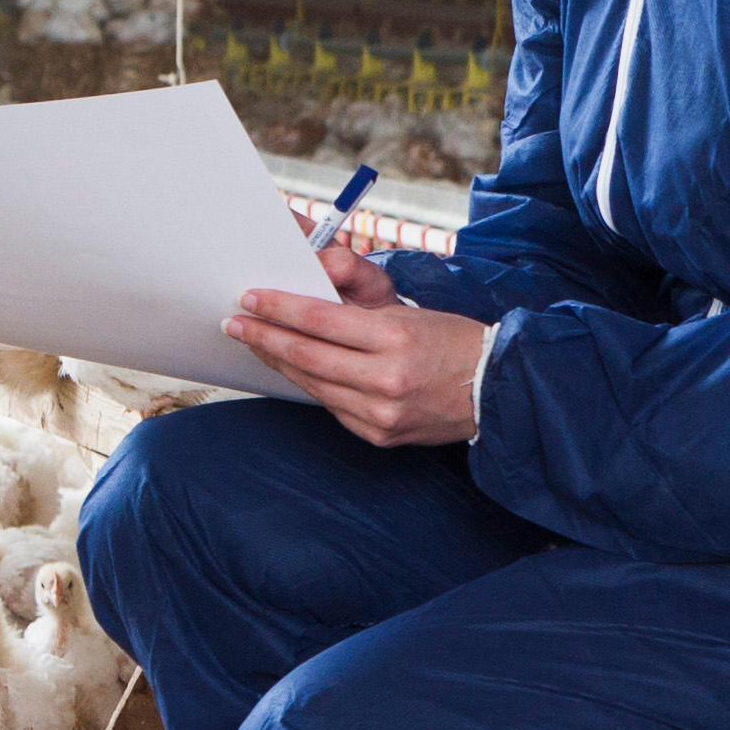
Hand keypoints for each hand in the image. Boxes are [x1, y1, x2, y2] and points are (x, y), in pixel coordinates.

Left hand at [231, 244, 488, 449]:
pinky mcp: (379, 435)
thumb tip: (307, 294)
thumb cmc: (451, 342)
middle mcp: (386, 379)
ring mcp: (381, 413)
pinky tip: (296, 371)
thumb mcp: (406, 312)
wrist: (494, 391)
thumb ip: (355, 306)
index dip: (278, 308)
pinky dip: (311, 386)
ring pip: (313, 384)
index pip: (320, 320)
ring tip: (257, 345)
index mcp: (395, 338)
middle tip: (234, 323)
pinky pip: (332, 407)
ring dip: (280, 363)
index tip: (249, 299)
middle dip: (264, 337)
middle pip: (307, 355)